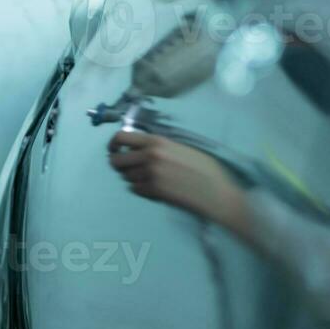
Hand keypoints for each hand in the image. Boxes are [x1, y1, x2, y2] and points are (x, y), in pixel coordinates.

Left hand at [108, 130, 253, 238]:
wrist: (216, 192)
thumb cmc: (204, 168)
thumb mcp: (181, 147)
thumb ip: (160, 146)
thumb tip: (141, 147)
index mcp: (157, 141)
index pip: (121, 137)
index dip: (113, 144)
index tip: (114, 150)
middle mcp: (150, 156)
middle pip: (116, 160)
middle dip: (118, 165)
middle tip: (126, 168)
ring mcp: (151, 174)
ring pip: (126, 177)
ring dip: (133, 178)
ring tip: (148, 178)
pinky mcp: (154, 191)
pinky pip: (135, 190)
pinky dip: (141, 189)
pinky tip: (155, 188)